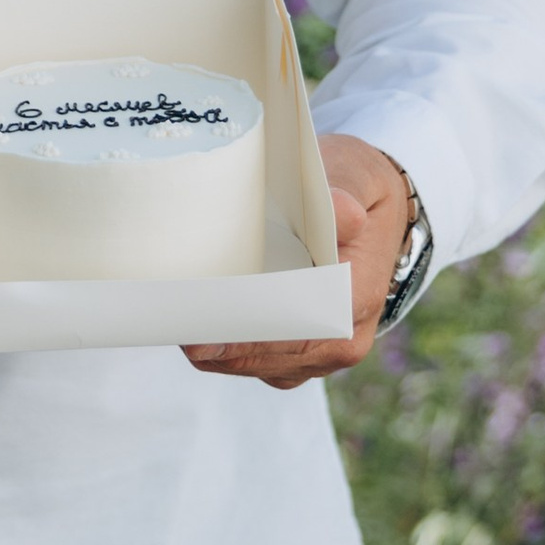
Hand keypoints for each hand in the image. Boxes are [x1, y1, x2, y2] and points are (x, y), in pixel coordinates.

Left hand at [182, 134, 411, 393]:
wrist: (372, 212)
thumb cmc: (357, 192)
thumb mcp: (356, 178)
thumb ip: (344, 196)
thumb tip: (343, 212)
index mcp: (358, 298)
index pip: (299, 327)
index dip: (251, 332)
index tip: (205, 328)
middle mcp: (343, 339)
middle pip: (270, 354)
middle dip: (220, 342)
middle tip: (172, 323)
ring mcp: (318, 354)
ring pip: (256, 365)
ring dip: (215, 348)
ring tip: (173, 323)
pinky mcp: (295, 356)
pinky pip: (253, 364)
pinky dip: (221, 349)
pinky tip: (191, 327)